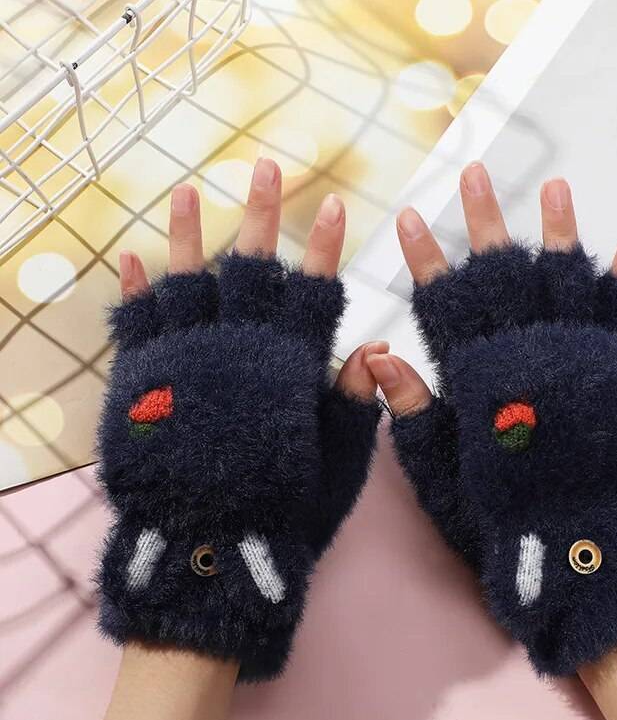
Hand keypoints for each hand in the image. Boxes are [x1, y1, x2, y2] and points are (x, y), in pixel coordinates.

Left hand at [97, 159, 383, 680]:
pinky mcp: (143, 382)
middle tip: (266, 167)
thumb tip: (378, 347)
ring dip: (192, 233)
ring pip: (188, 281)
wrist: (208, 552)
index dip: (327, 249)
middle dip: (262, 215)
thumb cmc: (282, 511)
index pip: (314, 293)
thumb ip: (352, 401)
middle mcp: (235, 352)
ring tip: (192, 191)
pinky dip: (135, 289)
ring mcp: (184, 362)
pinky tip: (135, 257)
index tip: (337, 207)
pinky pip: (137, 324)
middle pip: (251, 269)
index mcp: (287, 368)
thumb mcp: (335, 463)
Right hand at [368, 162, 616, 674]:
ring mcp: (582, 360)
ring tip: (551, 185)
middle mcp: (530, 356)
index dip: (424, 260)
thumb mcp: (442, 474)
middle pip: (503, 276)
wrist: (583, 550)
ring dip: (557, 231)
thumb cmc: (503, 519)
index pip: (445, 304)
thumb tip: (375, 354)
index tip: (408, 218)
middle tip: (472, 173)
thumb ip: (413, 411)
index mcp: (482, 378)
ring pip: (566, 281)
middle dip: (482, 222)